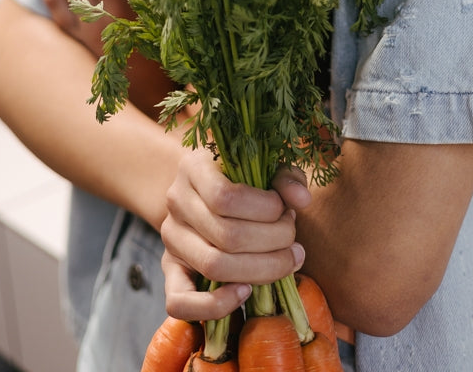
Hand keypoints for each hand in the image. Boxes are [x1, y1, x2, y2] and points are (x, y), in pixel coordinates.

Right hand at [160, 149, 310, 320]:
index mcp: (194, 167)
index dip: (266, 210)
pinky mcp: (170, 270)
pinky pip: (180, 302)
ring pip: (214, 266)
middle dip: (274, 243)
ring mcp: (170, 238)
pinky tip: (246, 292)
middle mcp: (176, 202)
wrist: (205, 195)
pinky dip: (216, 305)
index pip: (226, 197)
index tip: (287, 211)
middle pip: (227, 236)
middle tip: (294, 242)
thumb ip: (285, 178)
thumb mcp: (265, 167)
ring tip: (286, 261)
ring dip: (261, 270)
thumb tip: (302, 199)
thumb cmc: (243, 179)